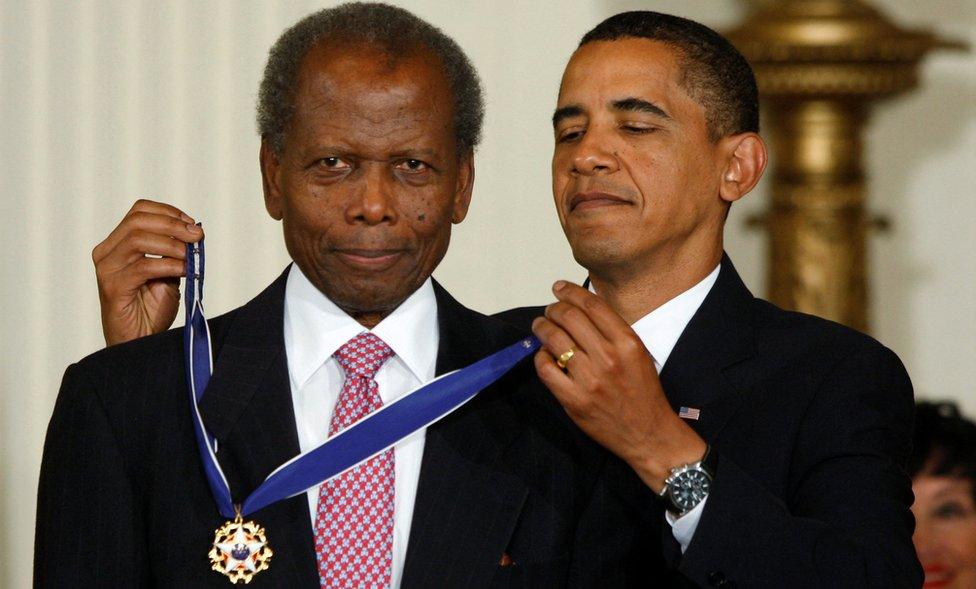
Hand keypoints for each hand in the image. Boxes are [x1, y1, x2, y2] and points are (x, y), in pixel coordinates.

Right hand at [92, 199, 203, 345]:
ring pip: (138, 239)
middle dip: (173, 225)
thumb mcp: (168, 272)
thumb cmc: (151, 307)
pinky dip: (169, 265)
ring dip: (171, 244)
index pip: (139, 211)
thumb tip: (194, 231)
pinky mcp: (113, 287)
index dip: (169, 212)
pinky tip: (184, 271)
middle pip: (138, 220)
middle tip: (197, 236)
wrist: (140, 341)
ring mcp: (107, 269)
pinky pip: (143, 267)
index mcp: (117, 244)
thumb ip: (175, 251)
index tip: (191, 224)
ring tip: (190, 256)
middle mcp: (107, 252)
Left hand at [531, 281, 705, 492]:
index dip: (571, 292)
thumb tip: (582, 309)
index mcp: (627, 343)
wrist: (648, 433)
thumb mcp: (638, 353)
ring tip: (540, 326)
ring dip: (542, 327)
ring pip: (554, 339)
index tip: (560, 288)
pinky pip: (546, 369)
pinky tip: (544, 354)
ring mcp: (589, 380)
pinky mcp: (574, 400)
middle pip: (569, 317)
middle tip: (550, 310)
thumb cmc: (643, 392)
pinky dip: (541, 356)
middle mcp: (608, 358)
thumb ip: (613, 332)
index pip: (592, 305)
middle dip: (554, 308)